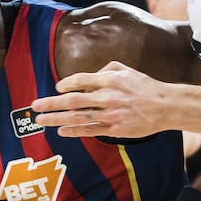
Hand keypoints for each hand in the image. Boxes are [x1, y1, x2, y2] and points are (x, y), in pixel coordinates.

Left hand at [31, 62, 169, 138]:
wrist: (166, 107)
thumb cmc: (145, 86)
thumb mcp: (127, 70)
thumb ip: (106, 69)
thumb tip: (88, 76)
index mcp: (110, 80)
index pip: (81, 80)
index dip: (66, 84)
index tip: (57, 88)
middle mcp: (108, 97)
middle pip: (74, 100)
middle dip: (51, 103)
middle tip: (34, 106)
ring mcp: (111, 115)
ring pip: (78, 117)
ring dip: (57, 119)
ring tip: (41, 120)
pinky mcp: (115, 129)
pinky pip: (90, 130)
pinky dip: (74, 131)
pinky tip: (61, 131)